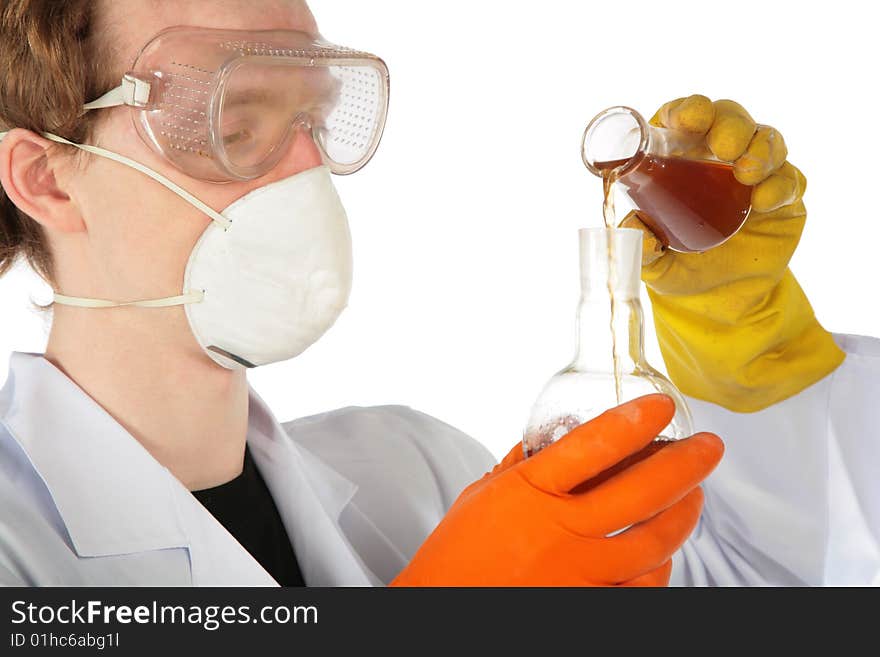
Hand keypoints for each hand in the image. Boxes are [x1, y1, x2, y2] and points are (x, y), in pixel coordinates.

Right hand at [391, 394, 722, 586]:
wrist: (445, 608)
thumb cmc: (457, 555)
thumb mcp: (482, 496)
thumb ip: (520, 466)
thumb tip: (549, 440)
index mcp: (530, 492)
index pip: (595, 444)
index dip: (636, 420)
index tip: (660, 406)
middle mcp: (561, 530)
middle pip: (642, 490)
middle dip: (686, 463)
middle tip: (708, 447)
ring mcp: (579, 572)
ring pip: (654, 540)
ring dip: (685, 512)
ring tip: (696, 494)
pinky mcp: (589, 602)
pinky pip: (643, 585)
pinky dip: (661, 565)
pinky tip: (666, 550)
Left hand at [621, 95, 843, 411]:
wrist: (716, 304)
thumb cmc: (677, 266)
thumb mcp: (650, 260)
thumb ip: (638, 244)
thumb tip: (630, 228)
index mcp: (678, 158)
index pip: (683, 118)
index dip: (687, 111)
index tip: (687, 120)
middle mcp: (716, 158)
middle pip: (729, 118)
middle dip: (729, 123)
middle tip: (724, 147)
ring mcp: (752, 174)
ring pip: (765, 139)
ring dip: (759, 149)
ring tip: (745, 174)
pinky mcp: (782, 198)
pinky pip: (789, 179)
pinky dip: (779, 184)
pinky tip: (762, 202)